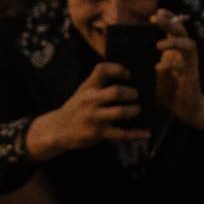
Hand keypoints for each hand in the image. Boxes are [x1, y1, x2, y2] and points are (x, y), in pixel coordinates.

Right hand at [26, 64, 148, 159]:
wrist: (57, 130)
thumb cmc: (76, 109)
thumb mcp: (82, 92)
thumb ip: (99, 85)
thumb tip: (128, 82)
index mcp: (87, 87)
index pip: (102, 69)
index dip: (118, 69)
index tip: (128, 75)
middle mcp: (90, 100)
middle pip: (116, 92)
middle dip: (131, 93)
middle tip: (136, 96)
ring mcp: (94, 117)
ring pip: (120, 112)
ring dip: (134, 111)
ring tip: (137, 110)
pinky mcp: (98, 133)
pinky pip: (122, 133)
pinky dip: (136, 134)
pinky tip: (145, 133)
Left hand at [152, 10, 203, 128]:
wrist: (185, 109)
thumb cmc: (167, 91)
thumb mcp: (152, 75)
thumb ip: (142, 65)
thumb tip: (121, 58)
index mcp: (176, 50)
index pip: (175, 28)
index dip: (168, 18)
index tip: (155, 14)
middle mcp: (185, 54)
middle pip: (182, 31)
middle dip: (170, 22)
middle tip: (156, 18)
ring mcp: (190, 64)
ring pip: (189, 45)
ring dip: (174, 42)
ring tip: (158, 45)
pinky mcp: (191, 76)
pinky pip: (183, 66)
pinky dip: (170, 65)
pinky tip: (158, 68)